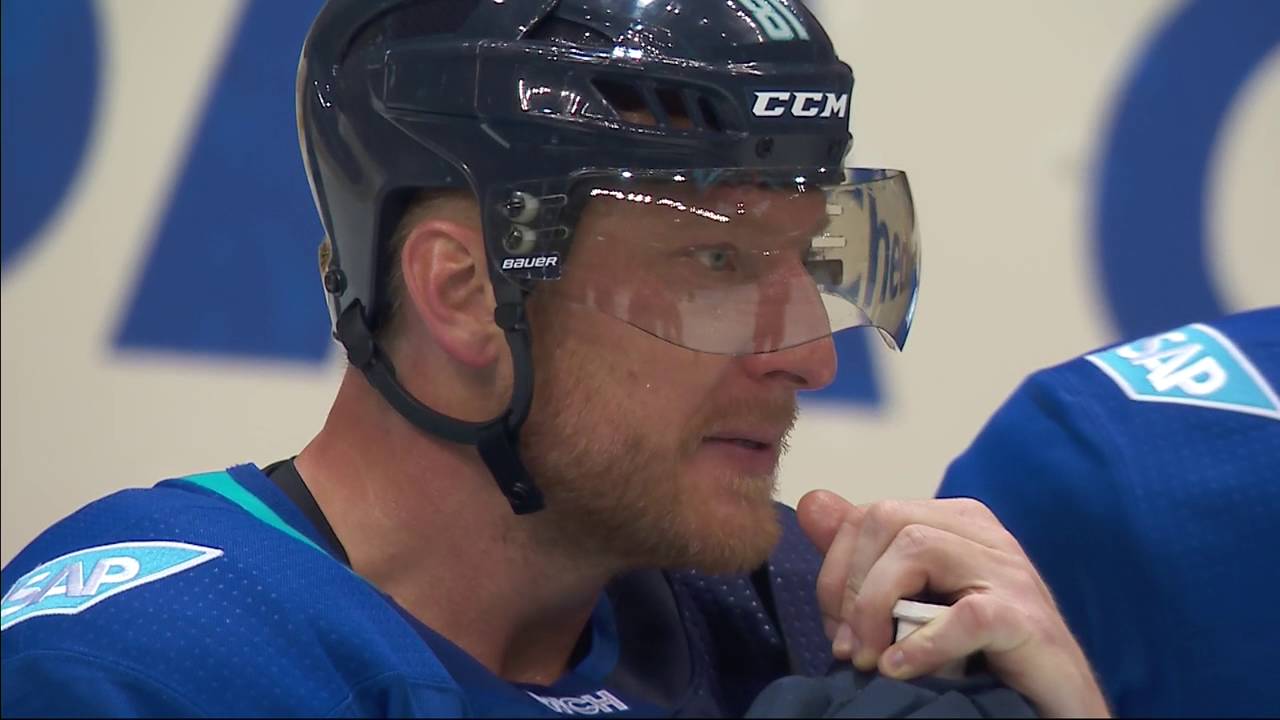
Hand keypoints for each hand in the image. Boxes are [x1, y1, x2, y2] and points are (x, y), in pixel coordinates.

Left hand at [796, 490, 1108, 717]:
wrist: (1051, 705)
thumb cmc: (980, 656)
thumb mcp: (910, 602)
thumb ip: (862, 556)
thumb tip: (811, 502)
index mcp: (954, 522)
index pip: (866, 515)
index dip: (835, 571)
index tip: (835, 629)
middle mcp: (983, 534)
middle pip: (885, 519)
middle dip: (850, 586)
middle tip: (850, 648)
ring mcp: (1009, 572)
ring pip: (917, 548)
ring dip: (877, 608)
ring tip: (873, 659)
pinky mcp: (1026, 620)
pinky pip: (966, 614)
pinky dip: (923, 643)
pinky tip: (900, 668)